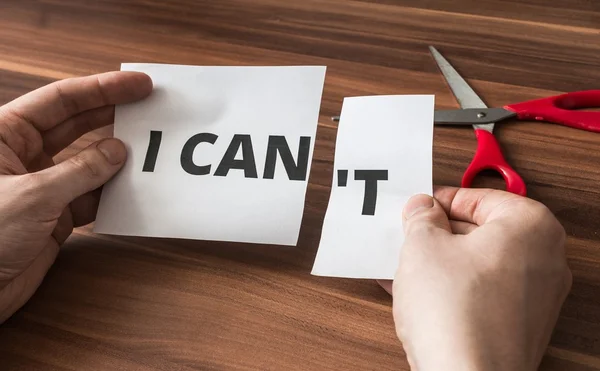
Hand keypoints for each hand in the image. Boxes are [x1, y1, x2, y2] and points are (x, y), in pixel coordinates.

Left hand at [0, 71, 151, 321]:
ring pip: (88, 162)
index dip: (102, 89)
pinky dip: (112, 194)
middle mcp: (23, 155)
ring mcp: (41, 186)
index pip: (60, 100)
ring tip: (149, 148)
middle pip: (77, 125)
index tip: (138, 85)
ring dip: (117, 159)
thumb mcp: (34, 195)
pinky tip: (134, 189)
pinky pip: (91, 197)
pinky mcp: (54, 216)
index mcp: (5, 135)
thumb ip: (81, 171)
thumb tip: (118, 152)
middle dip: (113, 116)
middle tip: (151, 108)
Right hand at [379, 187, 571, 370]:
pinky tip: (413, 292)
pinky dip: (449, 288)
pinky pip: (479, 293)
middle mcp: (543, 260)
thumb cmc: (457, 314)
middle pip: (480, 232)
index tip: (418, 207)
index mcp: (531, 226)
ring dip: (438, 263)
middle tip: (408, 235)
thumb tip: (422, 209)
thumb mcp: (423, 246)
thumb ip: (421, 218)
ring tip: (402, 265)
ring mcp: (534, 297)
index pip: (478, 198)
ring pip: (477, 265)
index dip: (440, 200)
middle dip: (438, 235)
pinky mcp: (517, 326)